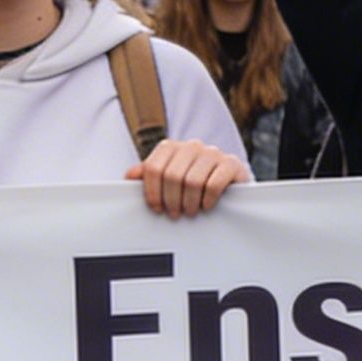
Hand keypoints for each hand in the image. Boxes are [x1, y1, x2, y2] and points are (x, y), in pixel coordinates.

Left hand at [128, 139, 247, 219]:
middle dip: (171, 200)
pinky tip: (206, 206)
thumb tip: (130, 176)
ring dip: (189, 203)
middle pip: (172, 175)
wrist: (231, 183)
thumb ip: (149, 175)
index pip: (153, 167)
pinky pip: (214, 184)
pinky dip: (207, 200)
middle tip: (175, 214)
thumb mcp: (169, 178)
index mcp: (172, 147)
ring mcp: (212, 153)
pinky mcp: (231, 163)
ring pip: (192, 181)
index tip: (157, 208)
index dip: (152, 191)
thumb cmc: (195, 182)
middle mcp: (192, 146)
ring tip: (190, 212)